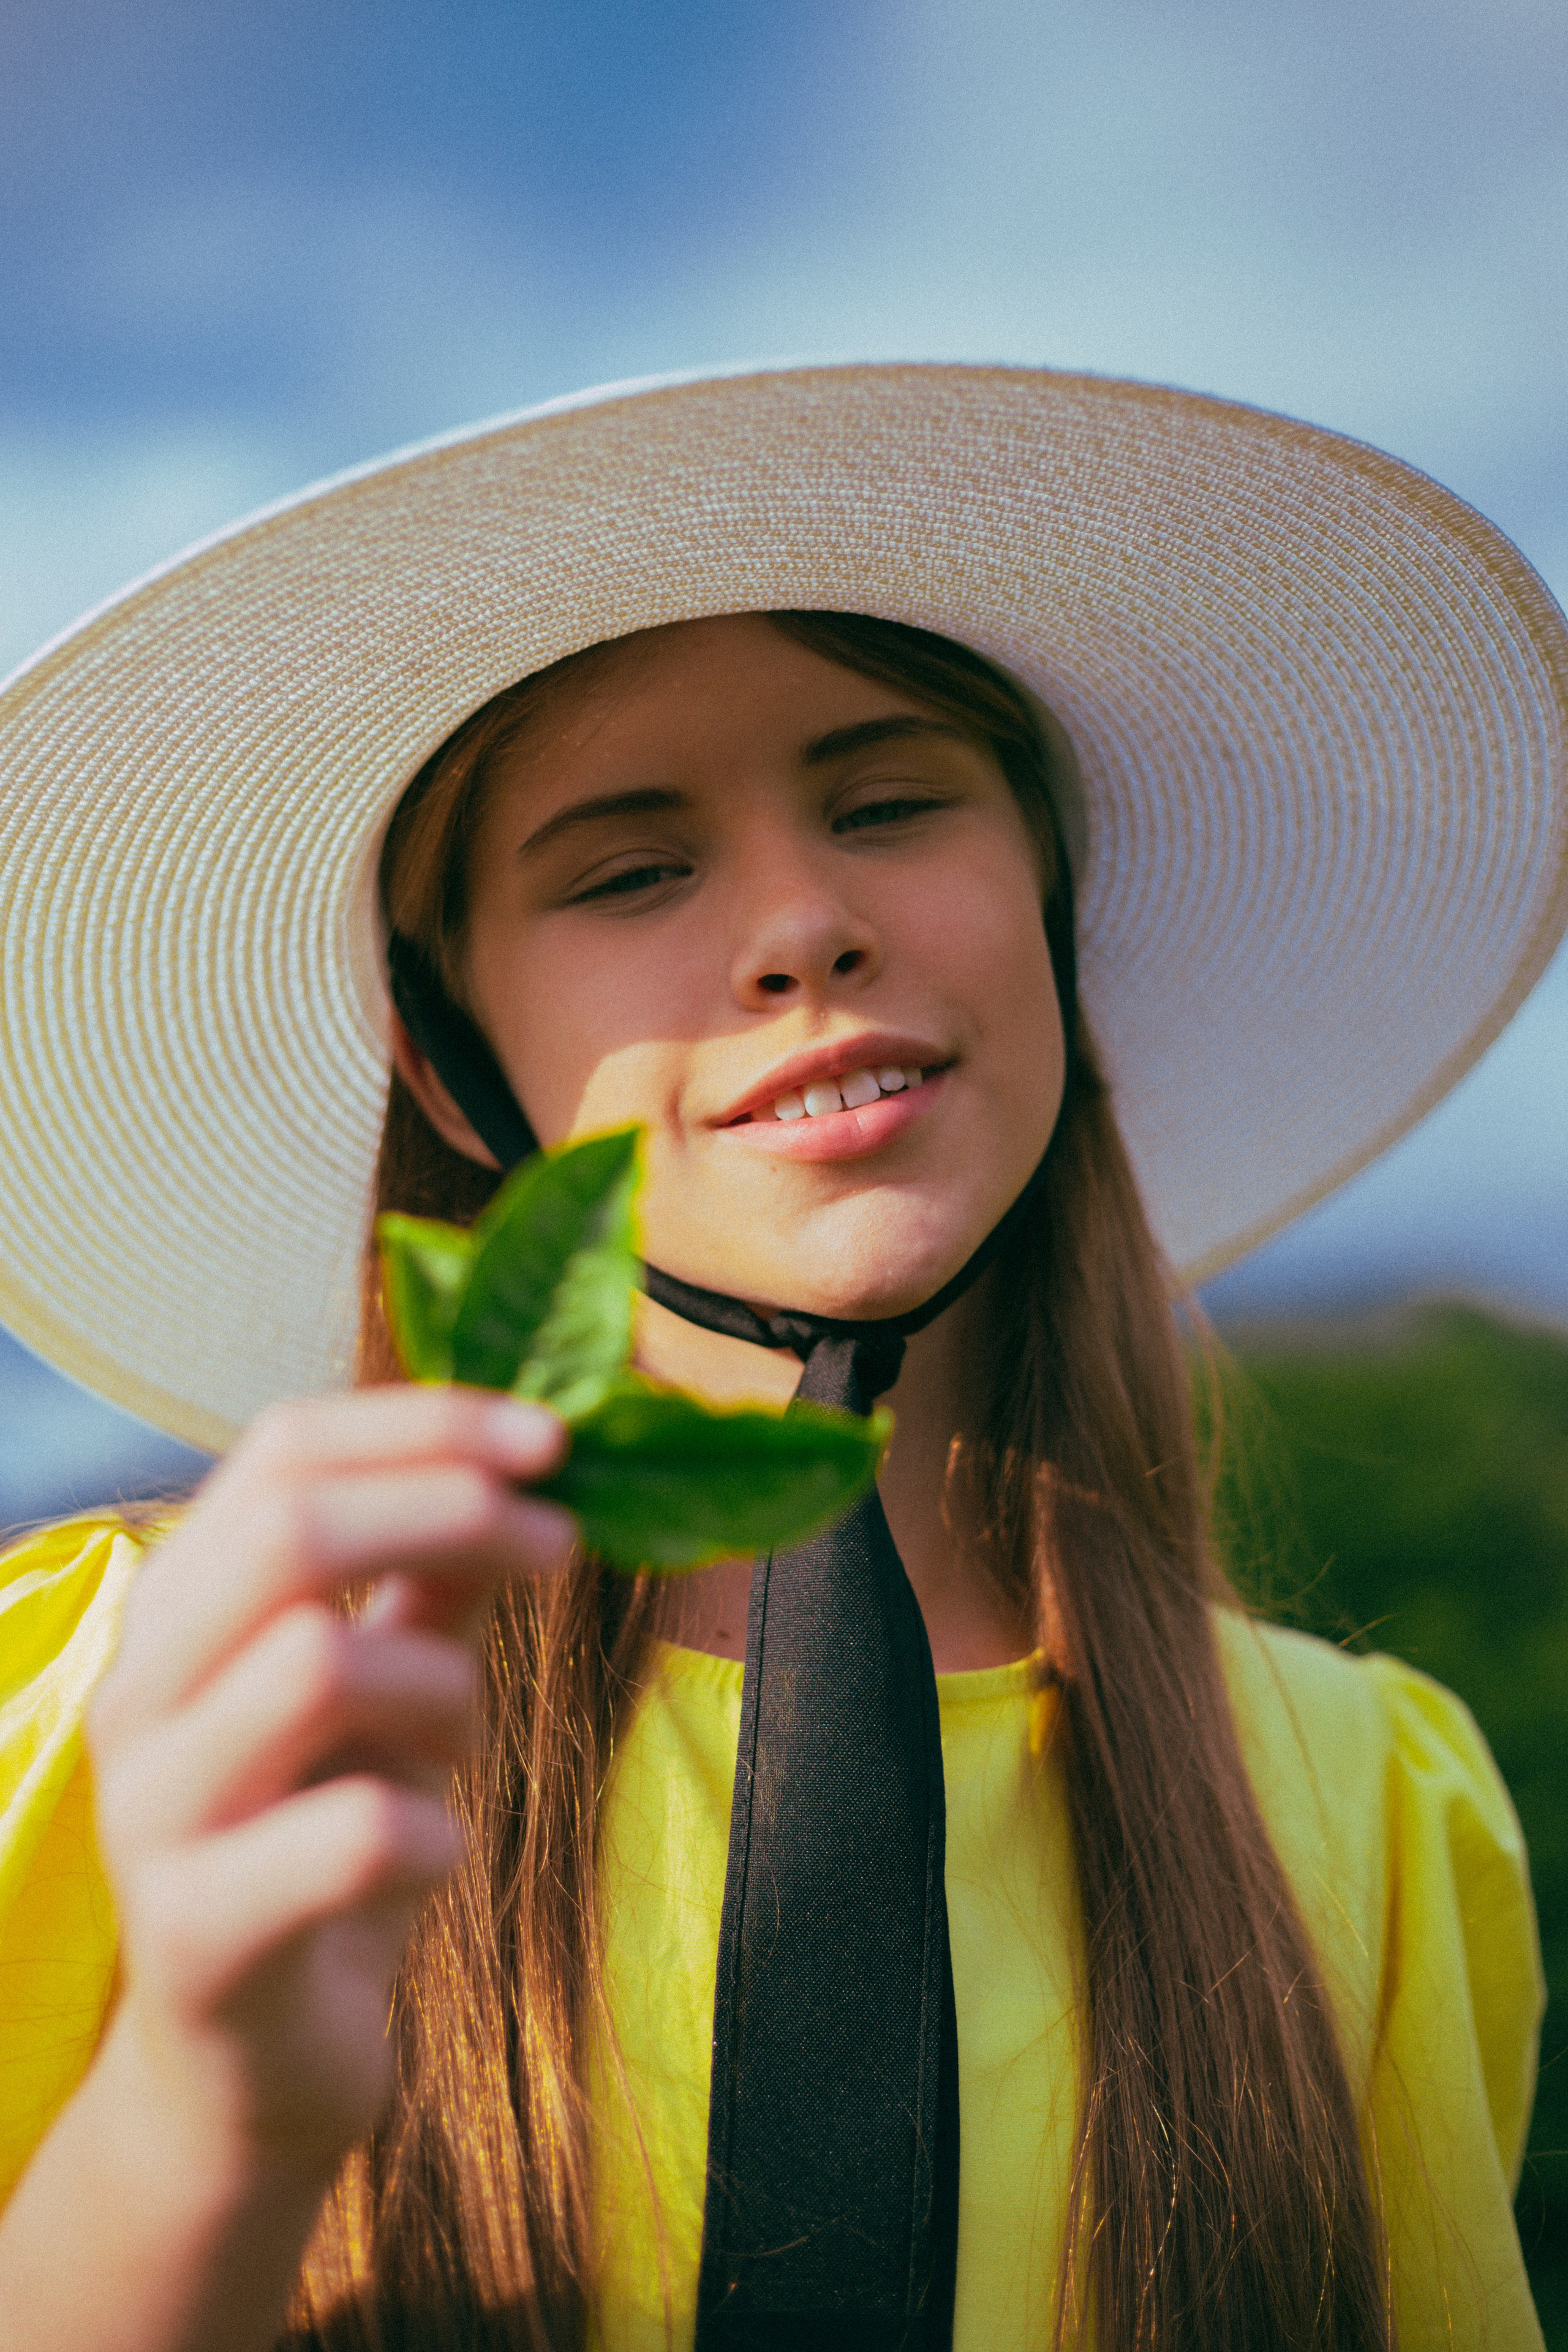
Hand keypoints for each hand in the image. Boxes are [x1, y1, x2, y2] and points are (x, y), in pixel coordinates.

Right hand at [85, 1385, 572, 2188]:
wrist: (246, 2076)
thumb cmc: (325, 1853)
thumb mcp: (393, 1697)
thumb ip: (433, 1586)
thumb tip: (527, 1469)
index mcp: (182, 1607)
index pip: (283, 1448)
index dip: (425, 1424)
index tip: (552, 1437)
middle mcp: (141, 1691)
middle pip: (288, 1530)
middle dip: (451, 1510)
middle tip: (561, 1542)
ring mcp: (151, 1814)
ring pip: (316, 1660)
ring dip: (444, 1687)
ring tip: (462, 1746)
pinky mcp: (195, 1934)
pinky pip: (351, 1832)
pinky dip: (437, 1831)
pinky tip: (437, 1856)